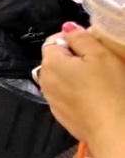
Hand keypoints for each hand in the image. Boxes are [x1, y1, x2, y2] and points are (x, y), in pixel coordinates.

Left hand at [39, 26, 124, 146]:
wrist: (113, 130)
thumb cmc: (109, 88)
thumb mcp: (100, 55)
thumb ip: (81, 38)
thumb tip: (67, 27)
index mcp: (50, 63)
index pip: (54, 41)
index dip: (73, 39)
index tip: (92, 44)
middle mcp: (44, 81)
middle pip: (56, 60)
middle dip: (74, 57)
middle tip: (99, 62)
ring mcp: (51, 100)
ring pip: (61, 79)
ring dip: (75, 75)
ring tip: (99, 80)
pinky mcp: (61, 115)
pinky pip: (67, 96)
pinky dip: (77, 92)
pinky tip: (95, 97)